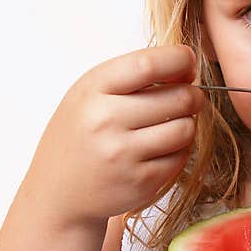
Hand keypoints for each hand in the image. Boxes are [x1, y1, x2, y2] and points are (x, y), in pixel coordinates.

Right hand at [24, 45, 206, 226]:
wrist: (58, 191)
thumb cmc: (80, 135)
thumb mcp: (89, 94)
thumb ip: (132, 76)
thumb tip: (186, 68)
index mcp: (93, 91)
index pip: (148, 64)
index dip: (179, 59)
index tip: (187, 61)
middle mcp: (106, 122)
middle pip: (178, 98)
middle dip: (193, 95)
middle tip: (189, 98)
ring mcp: (124, 155)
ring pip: (186, 129)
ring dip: (188, 124)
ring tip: (173, 124)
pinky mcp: (141, 182)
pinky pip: (181, 157)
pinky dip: (179, 150)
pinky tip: (162, 148)